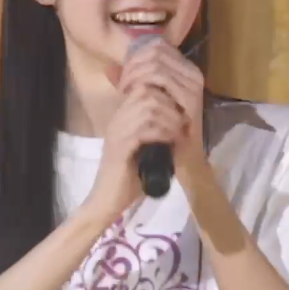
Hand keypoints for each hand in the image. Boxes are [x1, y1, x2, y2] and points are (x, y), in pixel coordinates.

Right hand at [82, 81, 184, 221]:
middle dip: (170, 106)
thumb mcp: (144, 148)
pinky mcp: (120, 148)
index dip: (166, 97)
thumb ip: (154, 131)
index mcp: (121, 118)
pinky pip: (144, 129)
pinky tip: (170, 142)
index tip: (180, 114)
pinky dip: (162, 133)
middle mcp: (117, 120)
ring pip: (148, 109)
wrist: (107, 200)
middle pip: (147, 94)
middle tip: (182, 123)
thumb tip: (179, 119)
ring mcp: (117, 133)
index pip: (143, 89)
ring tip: (178, 133)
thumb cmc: (128, 177)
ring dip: (169, 119)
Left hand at [114, 37, 206, 166]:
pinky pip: (163, 79)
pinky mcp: (191, 97)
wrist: (181, 158)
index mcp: (184, 70)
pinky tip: (133, 95)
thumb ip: (131, 83)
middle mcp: (193, 72)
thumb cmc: (162, 130)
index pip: (157, 45)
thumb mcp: (143, 103)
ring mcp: (194, 84)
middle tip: (122, 84)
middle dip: (132, 65)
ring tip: (125, 91)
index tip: (123, 74)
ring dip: (135, 75)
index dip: (135, 55)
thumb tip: (109, 66)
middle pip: (156, 51)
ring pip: (156, 63)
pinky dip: (144, 83)